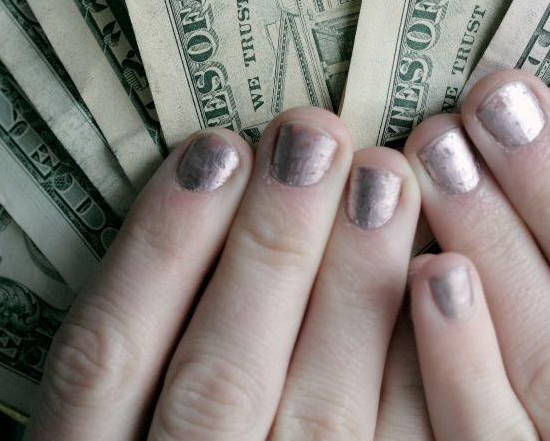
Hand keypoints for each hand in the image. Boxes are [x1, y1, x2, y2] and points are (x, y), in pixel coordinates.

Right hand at [26, 107, 429, 439]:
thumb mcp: (118, 420)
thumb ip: (154, 334)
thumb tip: (228, 173)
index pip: (104, 360)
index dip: (158, 248)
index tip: (214, 147)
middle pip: (217, 381)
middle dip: (270, 250)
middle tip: (315, 137)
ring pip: (318, 423)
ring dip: (353, 296)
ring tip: (385, 178)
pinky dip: (425, 376)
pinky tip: (445, 283)